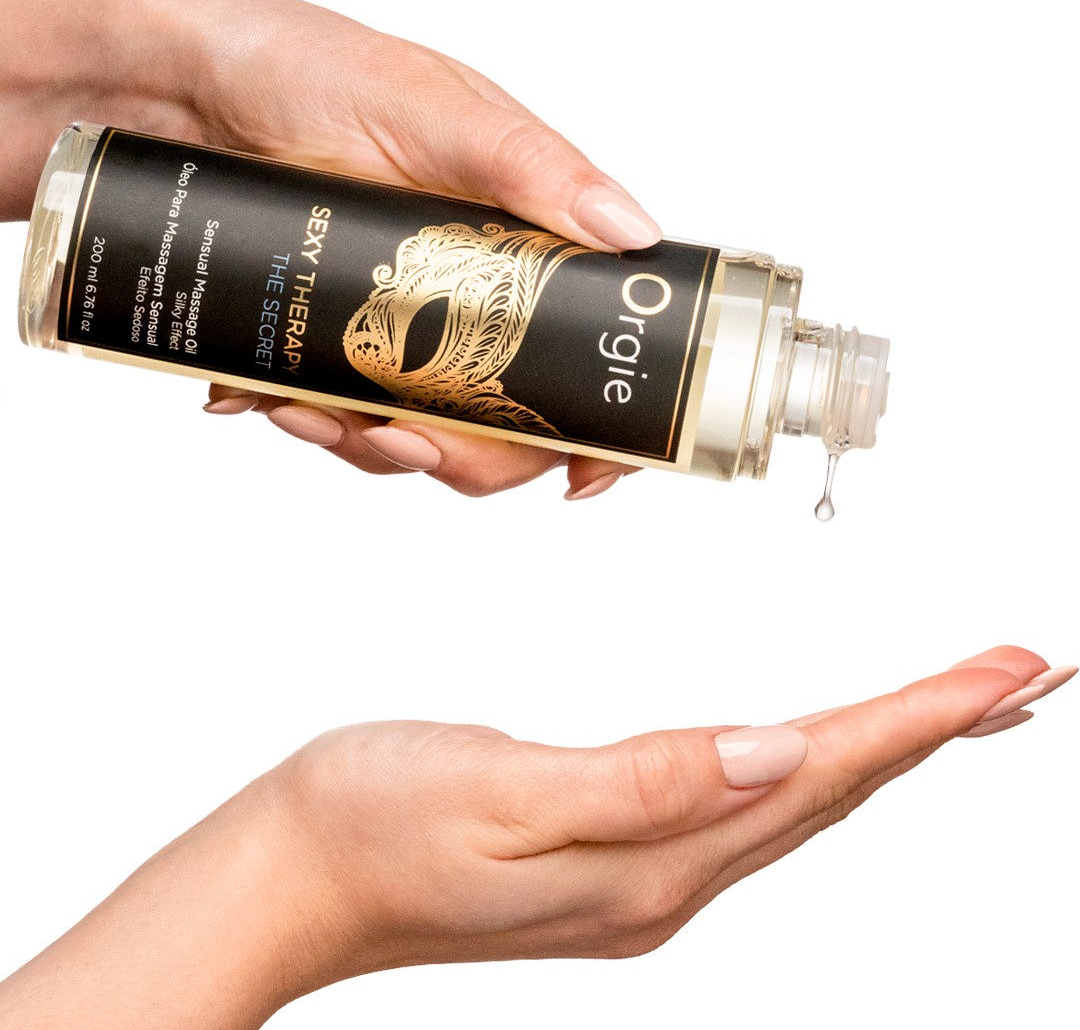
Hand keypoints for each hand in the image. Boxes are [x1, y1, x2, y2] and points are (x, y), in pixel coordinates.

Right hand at [0, 646, 1071, 1028]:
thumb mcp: (502, 793)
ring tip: (951, 708)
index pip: (822, 772)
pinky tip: (814, 750)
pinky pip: (743, 800)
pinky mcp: (608, 846)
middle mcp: (665, 873)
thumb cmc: (375, 820)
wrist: (295, 871)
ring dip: (881, 748)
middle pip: (832, 791)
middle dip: (935, 731)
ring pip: (796, 797)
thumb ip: (647, 781)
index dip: (925, 718)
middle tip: (1022, 678)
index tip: (1012, 670)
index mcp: (652, 855)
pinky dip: (806, 763)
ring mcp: (639, 869)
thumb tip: (778, 751)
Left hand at [1, 0, 653, 498]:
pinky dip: (316, 425)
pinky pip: (346, 421)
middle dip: (462, 455)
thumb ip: (532, 168)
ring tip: (316, 409)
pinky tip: (278, 396)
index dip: (603, 424)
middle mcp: (475, 296)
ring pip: (425, 437)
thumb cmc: (310, 67)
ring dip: (373, 445)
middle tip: (405, 437)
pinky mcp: (340, 347)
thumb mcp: (433, 107)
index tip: (585, 475)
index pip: (593, 348)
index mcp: (523, 242)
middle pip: (511, 423)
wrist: (179, 88)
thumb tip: (631, 232)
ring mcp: (407, 329)